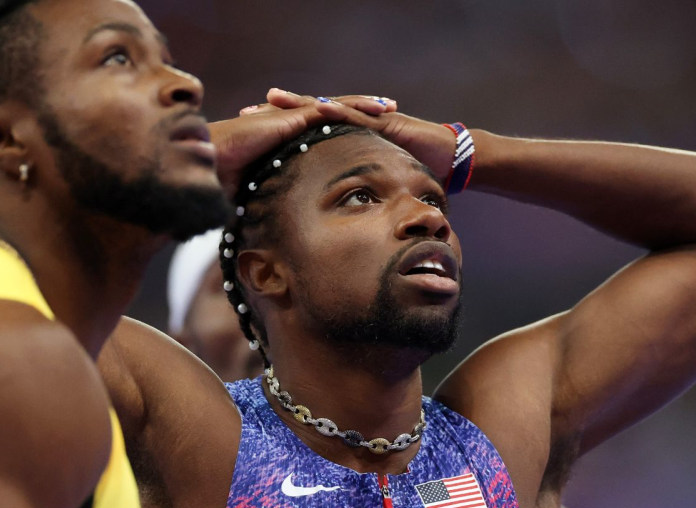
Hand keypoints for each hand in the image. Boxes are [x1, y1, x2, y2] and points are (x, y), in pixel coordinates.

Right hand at [208, 89, 397, 197]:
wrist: (207, 161)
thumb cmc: (221, 178)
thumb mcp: (253, 193)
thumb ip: (263, 207)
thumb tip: (261, 237)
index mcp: (284, 137)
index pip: (319, 130)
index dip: (342, 129)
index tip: (364, 132)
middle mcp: (290, 123)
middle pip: (333, 114)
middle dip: (359, 112)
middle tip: (387, 112)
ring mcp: (292, 117)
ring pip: (336, 107)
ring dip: (364, 106)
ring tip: (389, 106)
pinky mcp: (292, 118)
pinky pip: (329, 111)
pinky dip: (353, 108)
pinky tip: (374, 110)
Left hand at [255, 90, 458, 180]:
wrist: (449, 158)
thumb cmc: (411, 174)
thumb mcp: (373, 187)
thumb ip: (350, 197)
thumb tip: (324, 221)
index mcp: (345, 139)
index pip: (305, 132)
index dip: (277, 131)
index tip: (247, 134)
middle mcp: (353, 123)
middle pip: (308, 114)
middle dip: (278, 112)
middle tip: (247, 111)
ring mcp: (369, 119)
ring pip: (328, 107)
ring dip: (301, 103)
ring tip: (273, 99)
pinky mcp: (386, 121)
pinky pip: (359, 115)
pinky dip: (339, 110)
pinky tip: (319, 107)